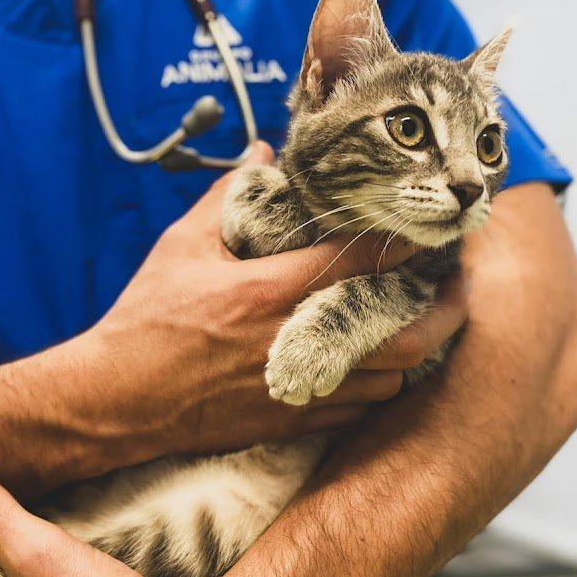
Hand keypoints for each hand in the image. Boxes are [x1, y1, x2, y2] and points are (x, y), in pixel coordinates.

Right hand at [70, 143, 469, 465]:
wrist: (118, 399)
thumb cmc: (146, 321)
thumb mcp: (181, 247)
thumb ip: (228, 197)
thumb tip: (260, 152)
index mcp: (271, 291)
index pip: (363, 263)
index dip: (405, 246)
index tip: (428, 233)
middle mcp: (295, 341)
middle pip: (401, 333)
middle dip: (444, 310)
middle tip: (459, 288)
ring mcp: (298, 389)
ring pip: (389, 379)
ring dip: (413, 352)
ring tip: (423, 327)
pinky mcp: (289, 424)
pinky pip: (358, 412)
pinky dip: (378, 389)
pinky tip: (378, 370)